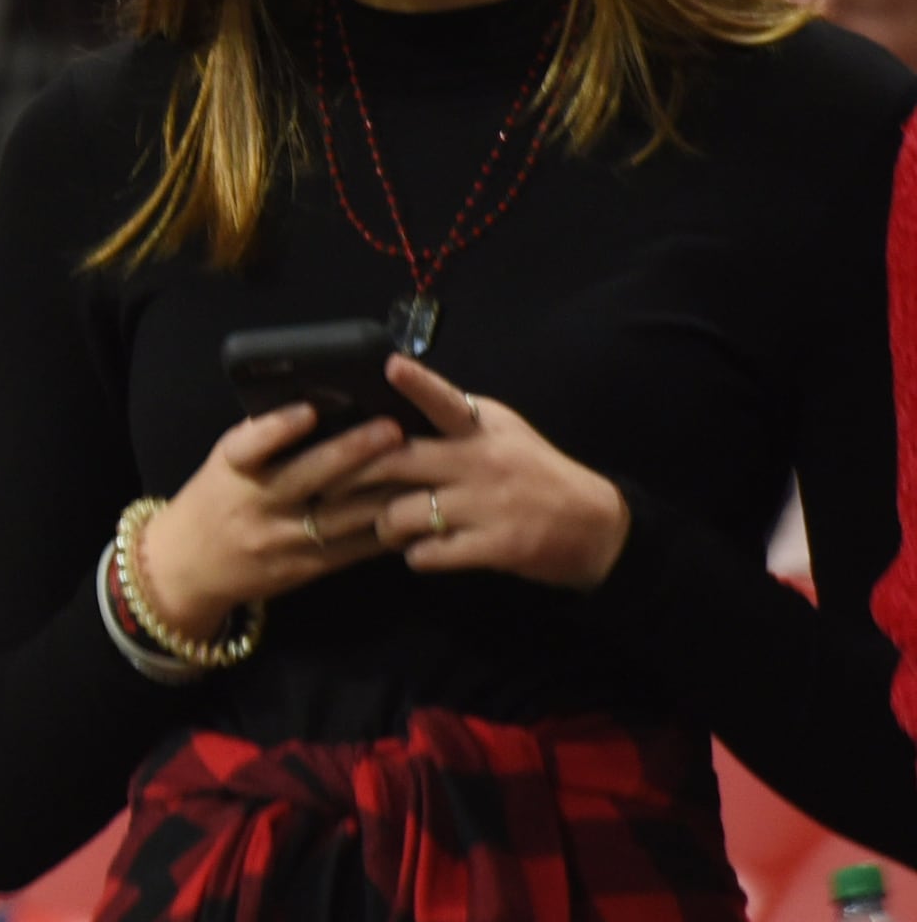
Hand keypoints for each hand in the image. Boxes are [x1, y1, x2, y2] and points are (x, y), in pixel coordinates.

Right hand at [131, 401, 409, 641]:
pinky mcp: (304, 569)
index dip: (277, 429)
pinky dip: (385, 530)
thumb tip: (326, 404)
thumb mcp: (226, 465)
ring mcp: (281, 541)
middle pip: (306, 478)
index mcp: (231, 471)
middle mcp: (255, 505)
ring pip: (341, 517)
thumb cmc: (217, 499)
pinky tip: (414, 511)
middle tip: (392, 429)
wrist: (189, 567)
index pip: (248, 447)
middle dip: (352, 452)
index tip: (308, 410)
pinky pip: (352, 550)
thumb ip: (264, 441)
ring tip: (420, 468)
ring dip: (383, 492)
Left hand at [344, 355, 630, 588]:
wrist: (595, 526)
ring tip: (389, 529)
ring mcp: (488, 505)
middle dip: (351, 477)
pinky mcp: (495, 546)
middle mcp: (483, 461)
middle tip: (326, 487)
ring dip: (384, 527)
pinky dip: (417, 556)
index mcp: (482, 429)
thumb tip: (394, 409)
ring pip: (401, 514)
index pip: (445, 401)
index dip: (417, 383)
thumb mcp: (503, 433)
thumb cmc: (535, 474)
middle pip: (396, 462)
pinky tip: (424, 552)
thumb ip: (455, 420)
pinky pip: (427, 554)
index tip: (391, 365)